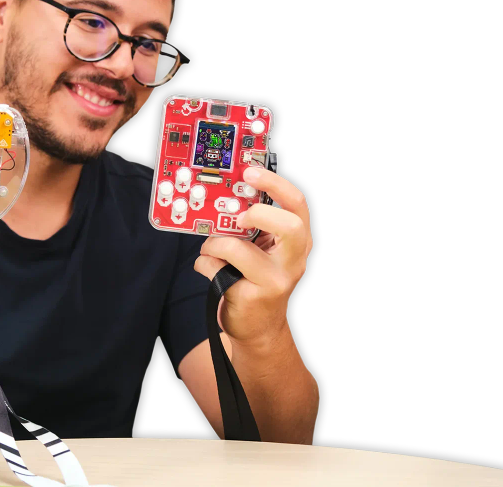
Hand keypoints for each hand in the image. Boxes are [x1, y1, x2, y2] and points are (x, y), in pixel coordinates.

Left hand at [194, 167, 312, 347]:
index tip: (250, 172)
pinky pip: (215, 269)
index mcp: (298, 242)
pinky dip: (204, 264)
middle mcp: (293, 260)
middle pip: (289, 225)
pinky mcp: (251, 297)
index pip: (298, 204)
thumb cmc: (259, 281)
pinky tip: (209, 269)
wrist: (260, 328)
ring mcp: (274, 281)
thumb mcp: (267, 250)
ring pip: (239, 248)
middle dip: (258, 213)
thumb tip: (226, 197)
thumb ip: (256, 226)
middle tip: (238, 217)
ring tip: (211, 249)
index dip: (275, 183)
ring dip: (214, 244)